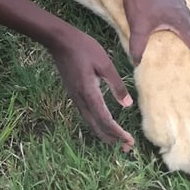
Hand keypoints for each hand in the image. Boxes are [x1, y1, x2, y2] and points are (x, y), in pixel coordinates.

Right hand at [50, 28, 135, 151]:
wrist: (59, 41)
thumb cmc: (84, 48)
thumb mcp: (105, 63)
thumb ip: (116, 85)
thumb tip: (127, 105)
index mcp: (90, 92)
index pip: (105, 120)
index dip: (118, 133)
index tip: (129, 142)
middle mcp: (81, 99)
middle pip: (97, 126)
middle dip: (112, 139)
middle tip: (126, 148)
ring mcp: (75, 97)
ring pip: (90, 122)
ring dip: (104, 133)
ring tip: (117, 141)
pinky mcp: (73, 93)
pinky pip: (85, 114)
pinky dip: (96, 124)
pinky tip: (103, 123)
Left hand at [122, 0, 189, 64]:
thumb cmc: (139, 2)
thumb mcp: (138, 27)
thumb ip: (138, 47)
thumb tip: (136, 63)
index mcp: (181, 21)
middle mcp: (185, 12)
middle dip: (186, 46)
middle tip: (178, 57)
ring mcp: (180, 2)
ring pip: (184, 22)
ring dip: (179, 32)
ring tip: (171, 43)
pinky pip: (178, 13)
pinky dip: (174, 22)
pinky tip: (163, 25)